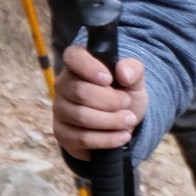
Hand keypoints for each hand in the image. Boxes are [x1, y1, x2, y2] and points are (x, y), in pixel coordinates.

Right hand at [52, 40, 146, 157]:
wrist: (123, 122)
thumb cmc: (124, 94)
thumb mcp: (135, 80)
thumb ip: (133, 69)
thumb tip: (124, 73)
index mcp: (78, 64)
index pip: (73, 57)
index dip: (89, 67)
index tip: (109, 79)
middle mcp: (63, 85)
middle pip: (81, 92)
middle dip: (110, 100)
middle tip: (127, 103)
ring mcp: (60, 110)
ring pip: (82, 116)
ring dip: (112, 120)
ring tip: (129, 120)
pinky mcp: (62, 133)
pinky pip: (82, 138)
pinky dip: (107, 139)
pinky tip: (123, 135)